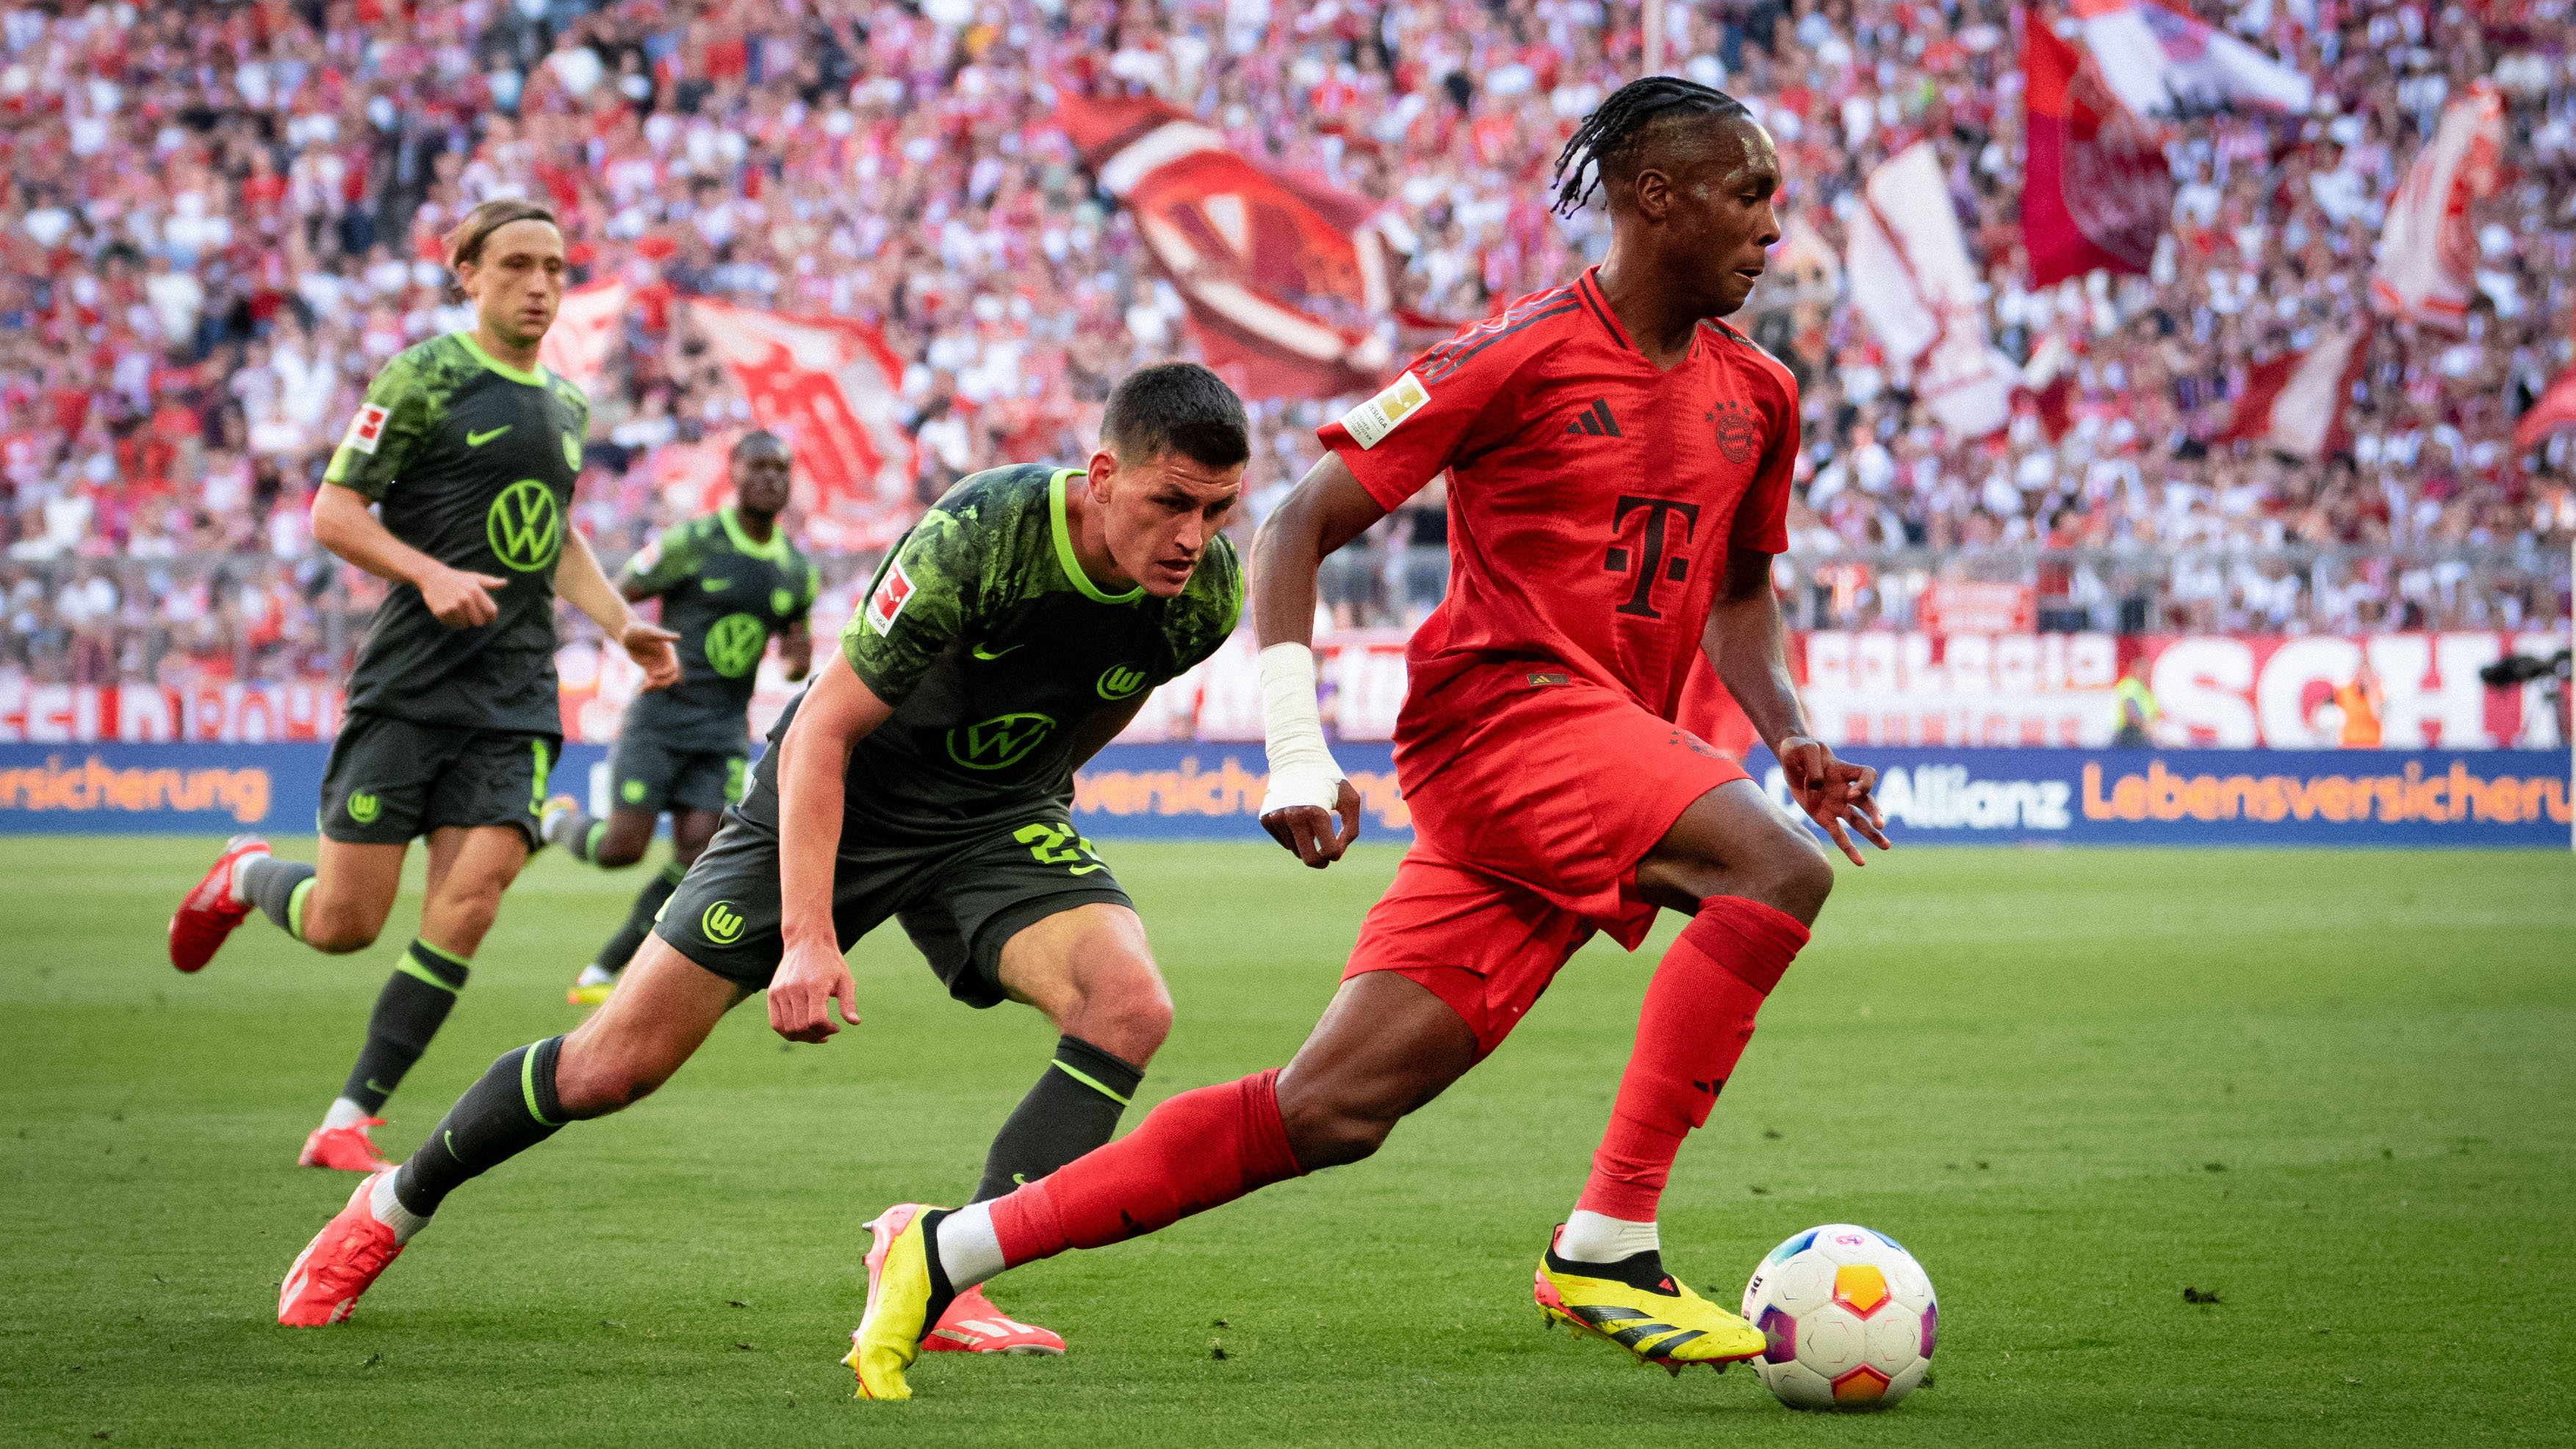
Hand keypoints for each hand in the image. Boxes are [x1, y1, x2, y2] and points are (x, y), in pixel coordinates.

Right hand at [419, 564, 506, 627]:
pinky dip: (453, 621)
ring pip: (465, 625)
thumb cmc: (457, 579)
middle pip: (479, 622)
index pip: (491, 613)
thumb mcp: (474, 578)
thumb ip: (490, 582)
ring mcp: (453, 606)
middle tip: (471, 613)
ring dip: (464, 620)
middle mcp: (465, 599)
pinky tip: (450, 610)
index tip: (487, 616)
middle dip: (477, 620)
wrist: (432, 577)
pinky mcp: (442, 612)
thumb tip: (504, 582)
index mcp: (475, 591)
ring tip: (459, 610)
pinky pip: (453, 624)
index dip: (491, 617)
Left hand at [622, 619, 681, 689]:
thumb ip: (663, 635)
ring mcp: (658, 665)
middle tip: (649, 686)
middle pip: (670, 677)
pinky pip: (652, 681)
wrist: (626, 633)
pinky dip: (647, 687)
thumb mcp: (649, 632)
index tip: (653, 674)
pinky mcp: (649, 670)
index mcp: (668, 652)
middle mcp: (665, 660)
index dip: (665, 673)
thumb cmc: (638, 629)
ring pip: (662, 681)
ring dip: (655, 688)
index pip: (673, 667)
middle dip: (662, 683)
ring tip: (643, 690)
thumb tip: (678, 637)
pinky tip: (639, 692)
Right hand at [767, 933, 858, 1042]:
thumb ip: (849, 1002)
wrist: (806, 942)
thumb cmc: (830, 962)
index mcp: (815, 985)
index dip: (828, 1029)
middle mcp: (795, 989)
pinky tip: (800, 1030)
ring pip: (787, 1028)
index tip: (836, 1027)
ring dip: (802, 1037)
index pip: (817, 1020)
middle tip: (827, 1032)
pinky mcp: (772, 993)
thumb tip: (854, 1022)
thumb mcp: (845, 979)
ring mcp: (781, 991)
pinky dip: (787, 1032)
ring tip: (814, 1033)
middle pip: (802, 1027)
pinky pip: (775, 1023)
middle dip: (816, 1036)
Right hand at [1261, 777, 1361, 868]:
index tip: (1337, 848)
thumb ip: (1350, 830)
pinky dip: (1293, 836)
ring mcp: (1276, 818)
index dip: (1336, 854)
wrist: (1296, 758)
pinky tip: (1297, 820)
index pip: (1329, 851)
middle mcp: (1292, 816)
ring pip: (1295, 850)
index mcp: (1315, 812)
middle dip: (1320, 863)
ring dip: (1306, 844)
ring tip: (1311, 824)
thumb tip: (1336, 856)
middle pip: (1308, 858)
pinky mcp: (1266, 819)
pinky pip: (1283, 841)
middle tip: (1325, 861)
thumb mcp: (1349, 800)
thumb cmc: (1329, 780)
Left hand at [1775, 735, 1890, 865]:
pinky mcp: (1824, 817)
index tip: (1853, 793)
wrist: (1791, 758)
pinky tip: (1861, 862)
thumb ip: (1813, 766)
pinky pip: (1839, 835)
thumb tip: (1817, 788)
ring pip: (1858, 822)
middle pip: (1867, 802)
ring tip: (1886, 846)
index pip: (1868, 775)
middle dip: (1874, 813)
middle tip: (1880, 824)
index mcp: (1845, 770)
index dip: (1865, 785)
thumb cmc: (1800, 750)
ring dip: (1872, 834)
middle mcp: (1845, 789)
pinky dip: (1849, 849)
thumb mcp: (1804, 750)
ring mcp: (1836, 805)